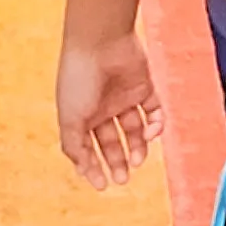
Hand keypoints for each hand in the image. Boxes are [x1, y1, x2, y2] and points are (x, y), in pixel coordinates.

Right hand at [58, 32, 162, 188]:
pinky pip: (154, 111)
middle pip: (112, 141)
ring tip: (138, 160)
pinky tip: (150, 134)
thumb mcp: (69, 118)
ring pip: (135, 129)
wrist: (100, 41)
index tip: (102, 184)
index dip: (93, 165)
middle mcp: (102, 107)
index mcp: (81, 114)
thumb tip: (82, 169)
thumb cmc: (79, 77)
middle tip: (122, 178)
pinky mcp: (144, 87)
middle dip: (117, 161)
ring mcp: (124, 97)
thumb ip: (74, 146)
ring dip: (138, 147)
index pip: (87, 146)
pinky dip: (155, 125)